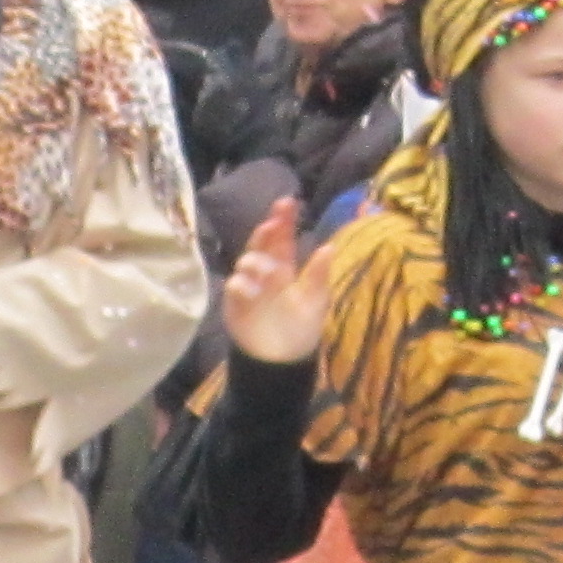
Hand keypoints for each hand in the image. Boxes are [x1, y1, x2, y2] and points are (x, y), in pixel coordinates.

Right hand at [219, 196, 331, 364]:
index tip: (287, 202)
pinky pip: (234, 286)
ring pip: (246, 261)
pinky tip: (253, 290)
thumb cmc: (302, 327)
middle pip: (261, 243)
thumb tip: (329, 247)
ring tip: (271, 271)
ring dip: (257, 261)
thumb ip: (318, 275)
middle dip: (265, 230)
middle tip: (272, 224)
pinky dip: (242, 285)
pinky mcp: (235, 303)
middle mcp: (264, 271)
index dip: (283, 220)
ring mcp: (248, 285)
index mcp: (286, 268)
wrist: (281, 360)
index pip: (283, 238)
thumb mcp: (316, 301)